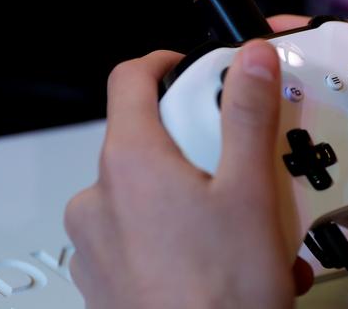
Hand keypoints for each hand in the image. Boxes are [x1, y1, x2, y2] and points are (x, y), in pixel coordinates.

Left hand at [64, 40, 303, 308]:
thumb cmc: (220, 291)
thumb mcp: (250, 190)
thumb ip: (247, 114)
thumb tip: (249, 61)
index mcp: (130, 163)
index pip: (129, 80)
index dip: (162, 63)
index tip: (188, 68)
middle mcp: (100, 198)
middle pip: (146, 139)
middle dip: (197, 145)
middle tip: (239, 164)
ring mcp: (97, 241)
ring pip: (145, 191)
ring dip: (191, 195)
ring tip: (241, 225)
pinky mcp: (105, 276)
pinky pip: (139, 234)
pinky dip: (176, 233)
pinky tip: (218, 257)